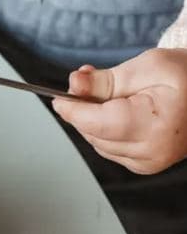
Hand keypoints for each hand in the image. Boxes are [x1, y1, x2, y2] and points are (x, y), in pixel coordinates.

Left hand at [52, 49, 186, 173]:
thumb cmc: (186, 77)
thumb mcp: (148, 67)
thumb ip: (107, 79)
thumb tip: (73, 85)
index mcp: (157, 125)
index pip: (99, 124)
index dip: (74, 111)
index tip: (59, 99)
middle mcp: (153, 151)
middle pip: (95, 134)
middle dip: (84, 110)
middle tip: (87, 84)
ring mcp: (149, 162)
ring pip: (98, 143)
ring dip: (94, 121)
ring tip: (112, 96)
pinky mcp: (145, 166)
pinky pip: (109, 149)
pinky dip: (105, 132)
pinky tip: (120, 113)